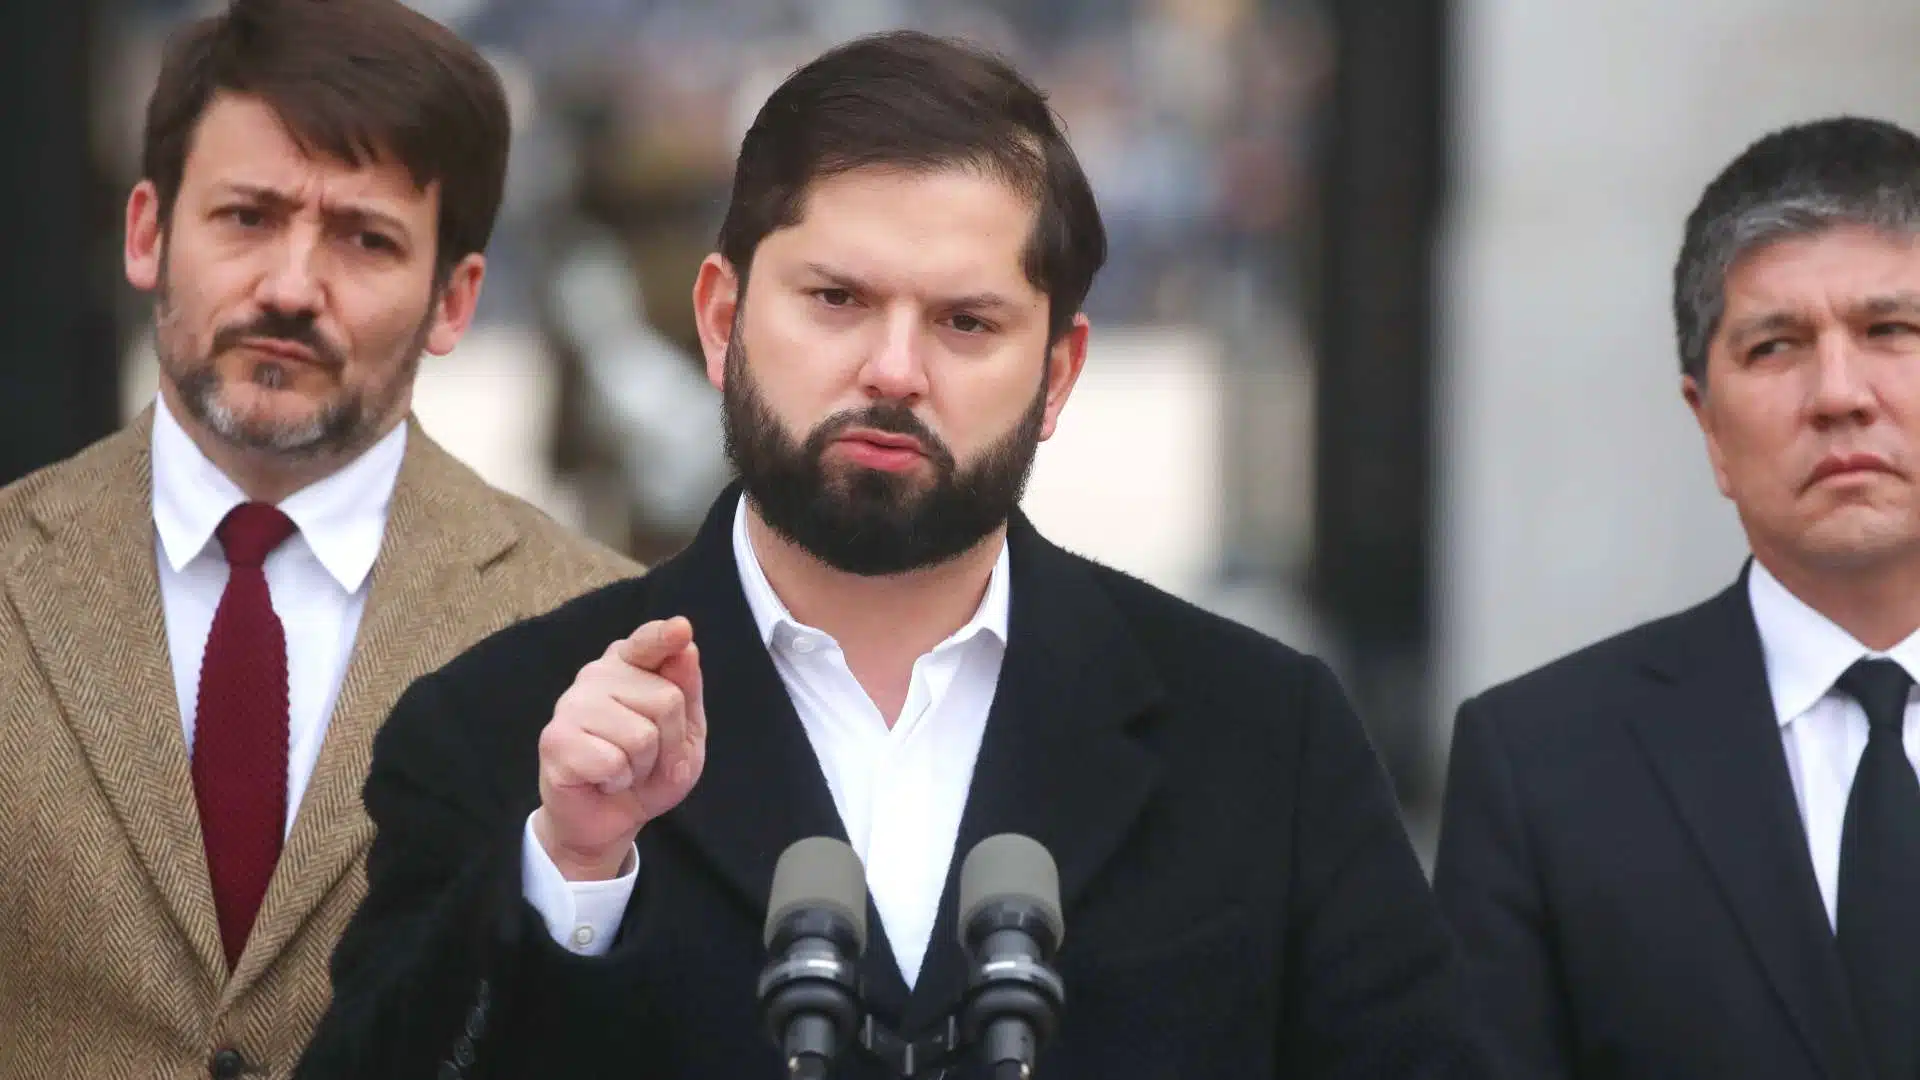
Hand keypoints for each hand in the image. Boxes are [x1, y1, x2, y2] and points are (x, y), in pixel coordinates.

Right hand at [533, 616, 707, 880]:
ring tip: (625, 769)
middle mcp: (596, 675)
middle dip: (671, 743)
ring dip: (644, 767)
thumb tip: (686, 649)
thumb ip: (686, 690)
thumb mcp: (685, 734)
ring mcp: (571, 705)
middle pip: (667, 700)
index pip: (648, 643)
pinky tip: (604, 780)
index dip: (664, 637)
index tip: (680, 629)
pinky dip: (619, 781)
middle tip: (649, 759)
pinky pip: (613, 762)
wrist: (610, 819)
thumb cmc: (649, 771)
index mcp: (629, 665)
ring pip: (642, 736)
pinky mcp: (556, 740)